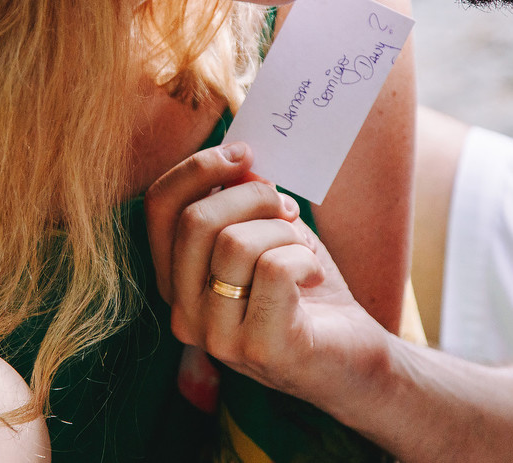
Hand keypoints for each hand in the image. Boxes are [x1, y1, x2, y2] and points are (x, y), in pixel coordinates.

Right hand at [145, 144, 387, 404]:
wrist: (353, 359)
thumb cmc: (304, 290)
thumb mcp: (266, 234)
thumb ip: (243, 201)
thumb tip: (240, 160)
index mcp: (175, 281)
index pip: (158, 207)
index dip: (197, 168)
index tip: (243, 154)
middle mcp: (184, 314)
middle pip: (195, 220)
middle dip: (251, 195)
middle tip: (286, 207)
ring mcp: (218, 338)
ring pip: (235, 243)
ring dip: (282, 231)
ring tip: (302, 249)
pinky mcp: (261, 349)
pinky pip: (274, 269)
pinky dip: (304, 258)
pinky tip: (314, 274)